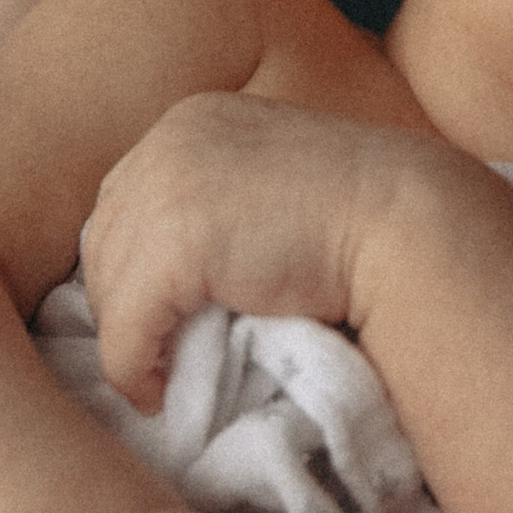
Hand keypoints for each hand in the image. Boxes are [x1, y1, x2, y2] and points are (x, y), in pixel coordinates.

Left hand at [79, 93, 444, 409]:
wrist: (406, 224)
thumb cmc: (363, 214)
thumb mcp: (275, 183)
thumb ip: (225, 200)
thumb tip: (181, 271)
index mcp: (194, 120)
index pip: (126, 197)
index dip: (132, 262)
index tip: (153, 312)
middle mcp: (170, 141)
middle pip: (105, 237)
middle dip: (119, 299)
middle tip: (149, 351)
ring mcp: (168, 186)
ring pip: (107, 286)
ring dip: (125, 339)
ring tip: (154, 376)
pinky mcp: (176, 244)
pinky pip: (124, 328)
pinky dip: (131, 368)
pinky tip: (157, 393)